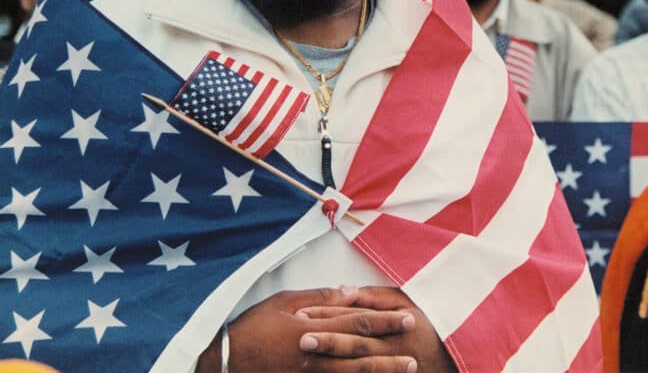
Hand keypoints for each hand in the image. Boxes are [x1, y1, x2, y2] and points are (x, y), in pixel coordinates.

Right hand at [195, 286, 417, 372]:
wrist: (223, 362)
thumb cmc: (252, 328)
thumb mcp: (284, 303)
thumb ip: (321, 298)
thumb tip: (351, 291)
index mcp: (313, 328)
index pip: (357, 323)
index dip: (385, 322)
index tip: (407, 319)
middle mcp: (315, 354)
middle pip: (361, 352)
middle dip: (390, 352)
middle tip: (415, 353)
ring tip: (405, 371)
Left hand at [298, 287, 456, 372]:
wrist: (453, 356)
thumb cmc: (427, 324)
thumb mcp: (407, 302)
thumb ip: (376, 297)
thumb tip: (346, 290)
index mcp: (395, 324)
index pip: (356, 317)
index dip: (329, 315)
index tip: (303, 313)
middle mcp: (392, 348)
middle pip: (355, 344)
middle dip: (327, 341)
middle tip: (300, 339)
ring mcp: (390, 368)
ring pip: (358, 367)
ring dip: (332, 363)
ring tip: (307, 360)